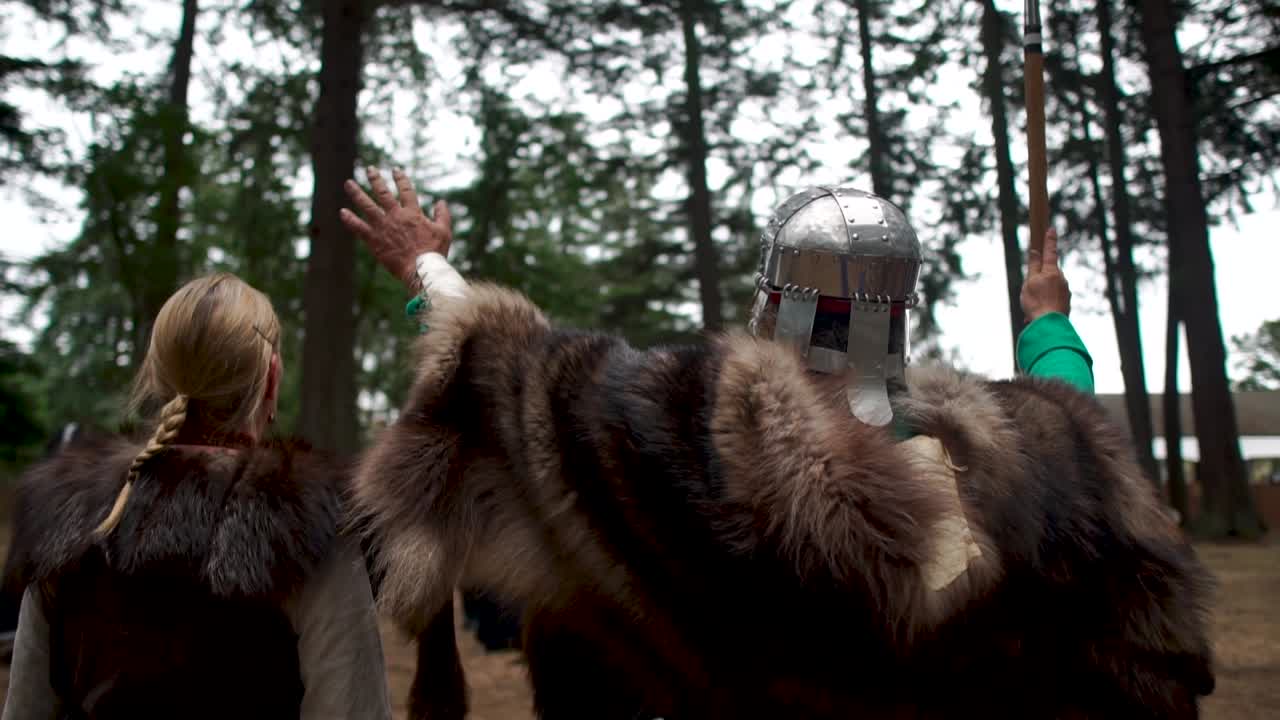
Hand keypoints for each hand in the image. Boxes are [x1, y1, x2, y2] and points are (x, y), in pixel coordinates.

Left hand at [340, 166, 451, 291]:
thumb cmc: (434, 252)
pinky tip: (342, 212)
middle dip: (375, 179)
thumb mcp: (444, 231)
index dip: (400, 178)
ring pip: (367, 205)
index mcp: (412, 213)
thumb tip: (441, 202)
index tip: (395, 170)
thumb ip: (442, 215)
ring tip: (348, 183)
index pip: (406, 190)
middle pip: (383, 192)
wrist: (420, 269)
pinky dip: (350, 220)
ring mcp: (383, 227)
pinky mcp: (374, 240)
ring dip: (357, 193)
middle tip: (369, 169)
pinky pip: (359, 228)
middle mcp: (395, 216)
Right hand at [1020, 227, 1070, 322]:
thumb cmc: (1036, 302)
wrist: (1048, 324)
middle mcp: (1061, 279)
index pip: (1050, 252)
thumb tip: (1035, 251)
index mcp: (1051, 272)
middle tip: (1028, 292)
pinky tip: (1035, 315)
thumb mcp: (1029, 282)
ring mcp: (1065, 291)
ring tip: (1030, 308)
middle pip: (1049, 273)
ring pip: (1050, 288)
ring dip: (1040, 295)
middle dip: (1039, 279)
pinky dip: (1044, 304)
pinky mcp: (1066, 303)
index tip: (1051, 229)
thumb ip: (1033, 266)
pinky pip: (1053, 300)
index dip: (1049, 240)